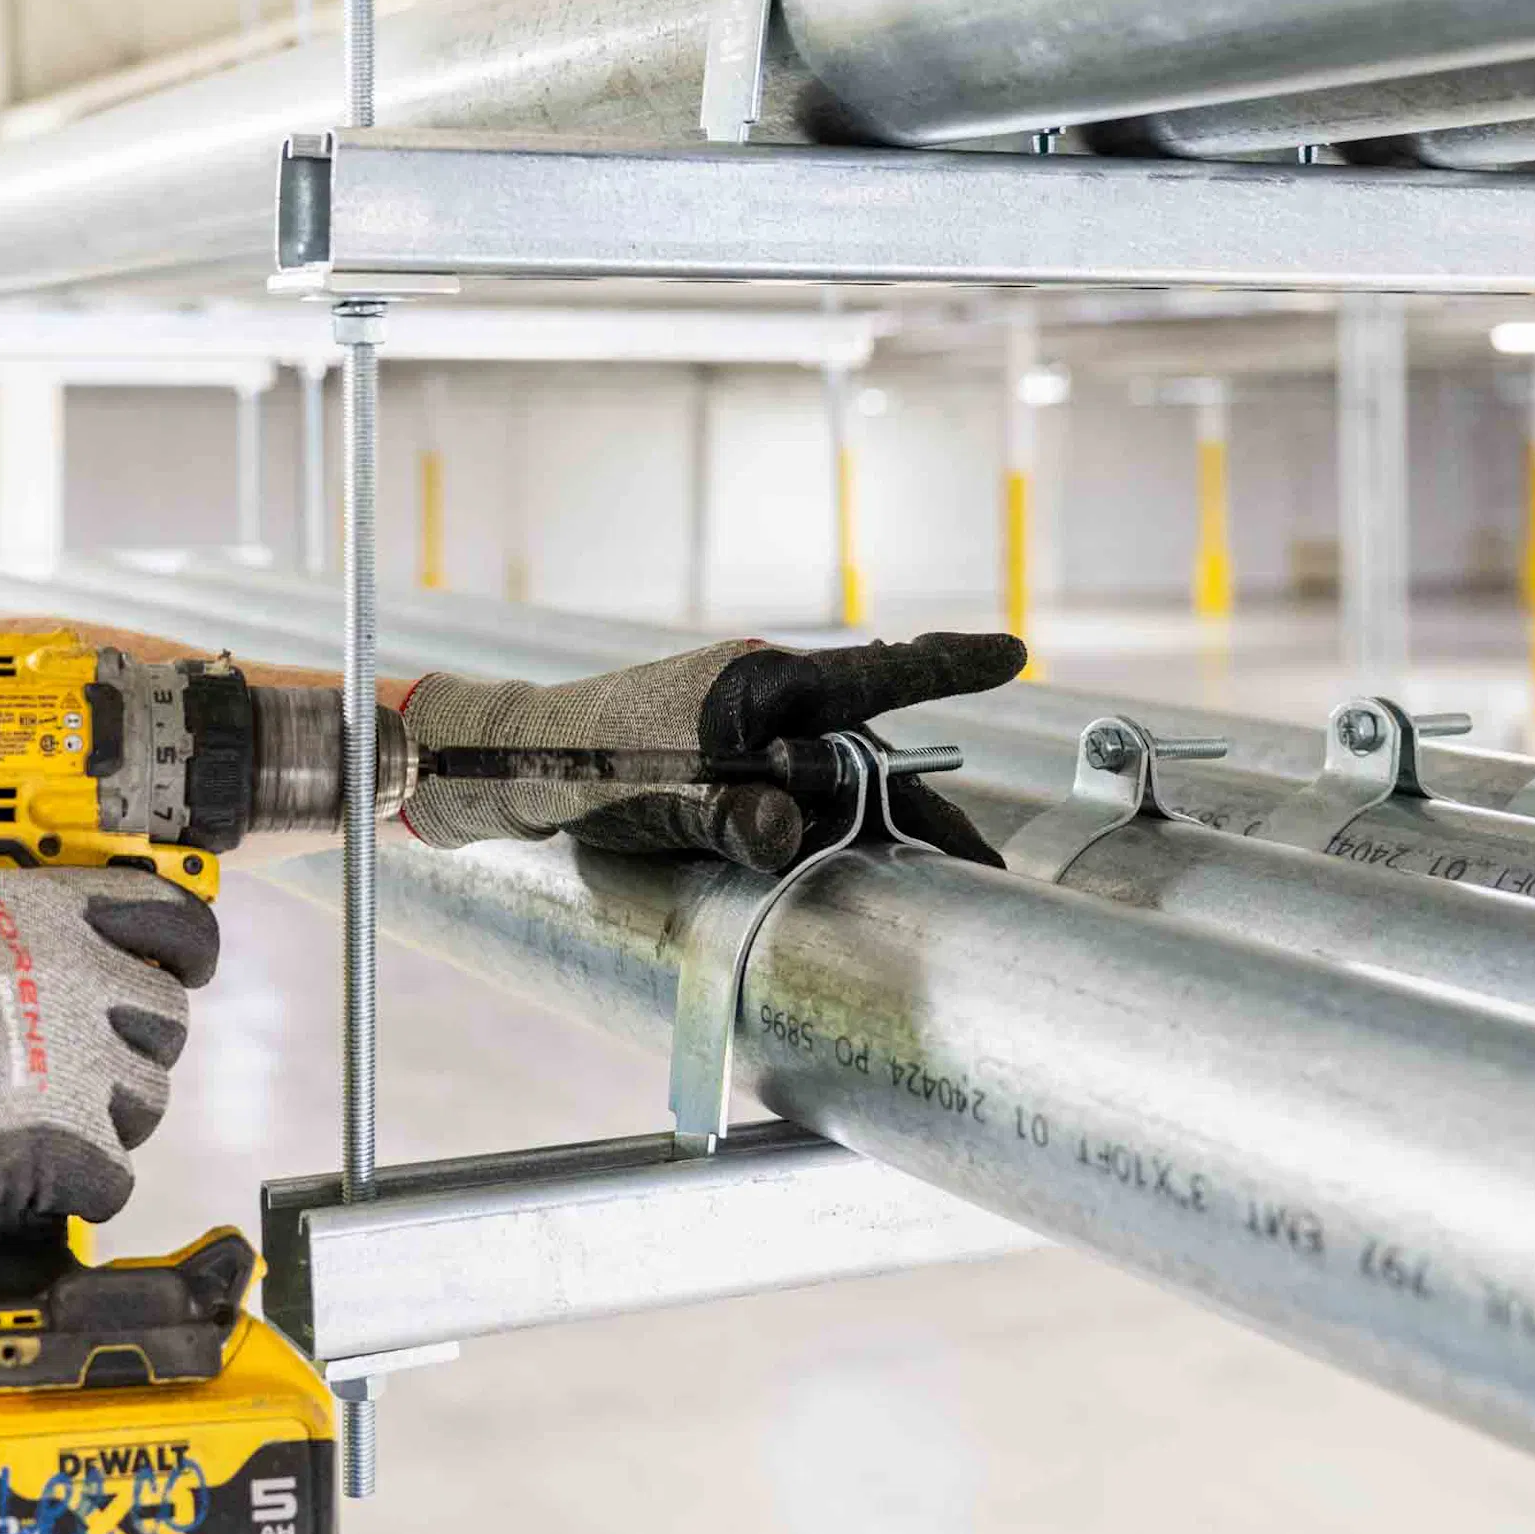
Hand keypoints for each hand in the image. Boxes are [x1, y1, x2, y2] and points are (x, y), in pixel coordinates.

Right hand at [0, 866, 219, 1292]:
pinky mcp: (66, 1142)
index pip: (170, 915)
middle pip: (167, 1019)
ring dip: (103, 1124)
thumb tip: (83, 958)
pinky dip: (72, 1189)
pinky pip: (115, 1178)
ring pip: (149, 1102)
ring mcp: (74, 1058)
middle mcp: (70, 971)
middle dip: (128, 1055)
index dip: (186, 952)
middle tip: (64, 1080)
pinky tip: (11, 1176)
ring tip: (23, 1128)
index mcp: (37, 910)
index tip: (184, 972)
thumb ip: (16, 937)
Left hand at [398, 631, 1024, 870]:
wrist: (519, 763)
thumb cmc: (588, 770)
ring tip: (933, 878)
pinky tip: (855, 862)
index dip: (950, 667)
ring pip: (838, 777)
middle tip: (982, 869)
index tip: (1014, 655)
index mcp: (760, 686)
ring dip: (880, 825)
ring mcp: (751, 725)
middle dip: (926, 808)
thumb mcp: (663, 799)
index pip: (875, 674)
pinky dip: (834, 824)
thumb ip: (732, 817)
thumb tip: (792, 834)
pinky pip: (803, 787)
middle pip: (870, 752)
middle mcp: (766, 696)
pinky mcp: (732, 754)